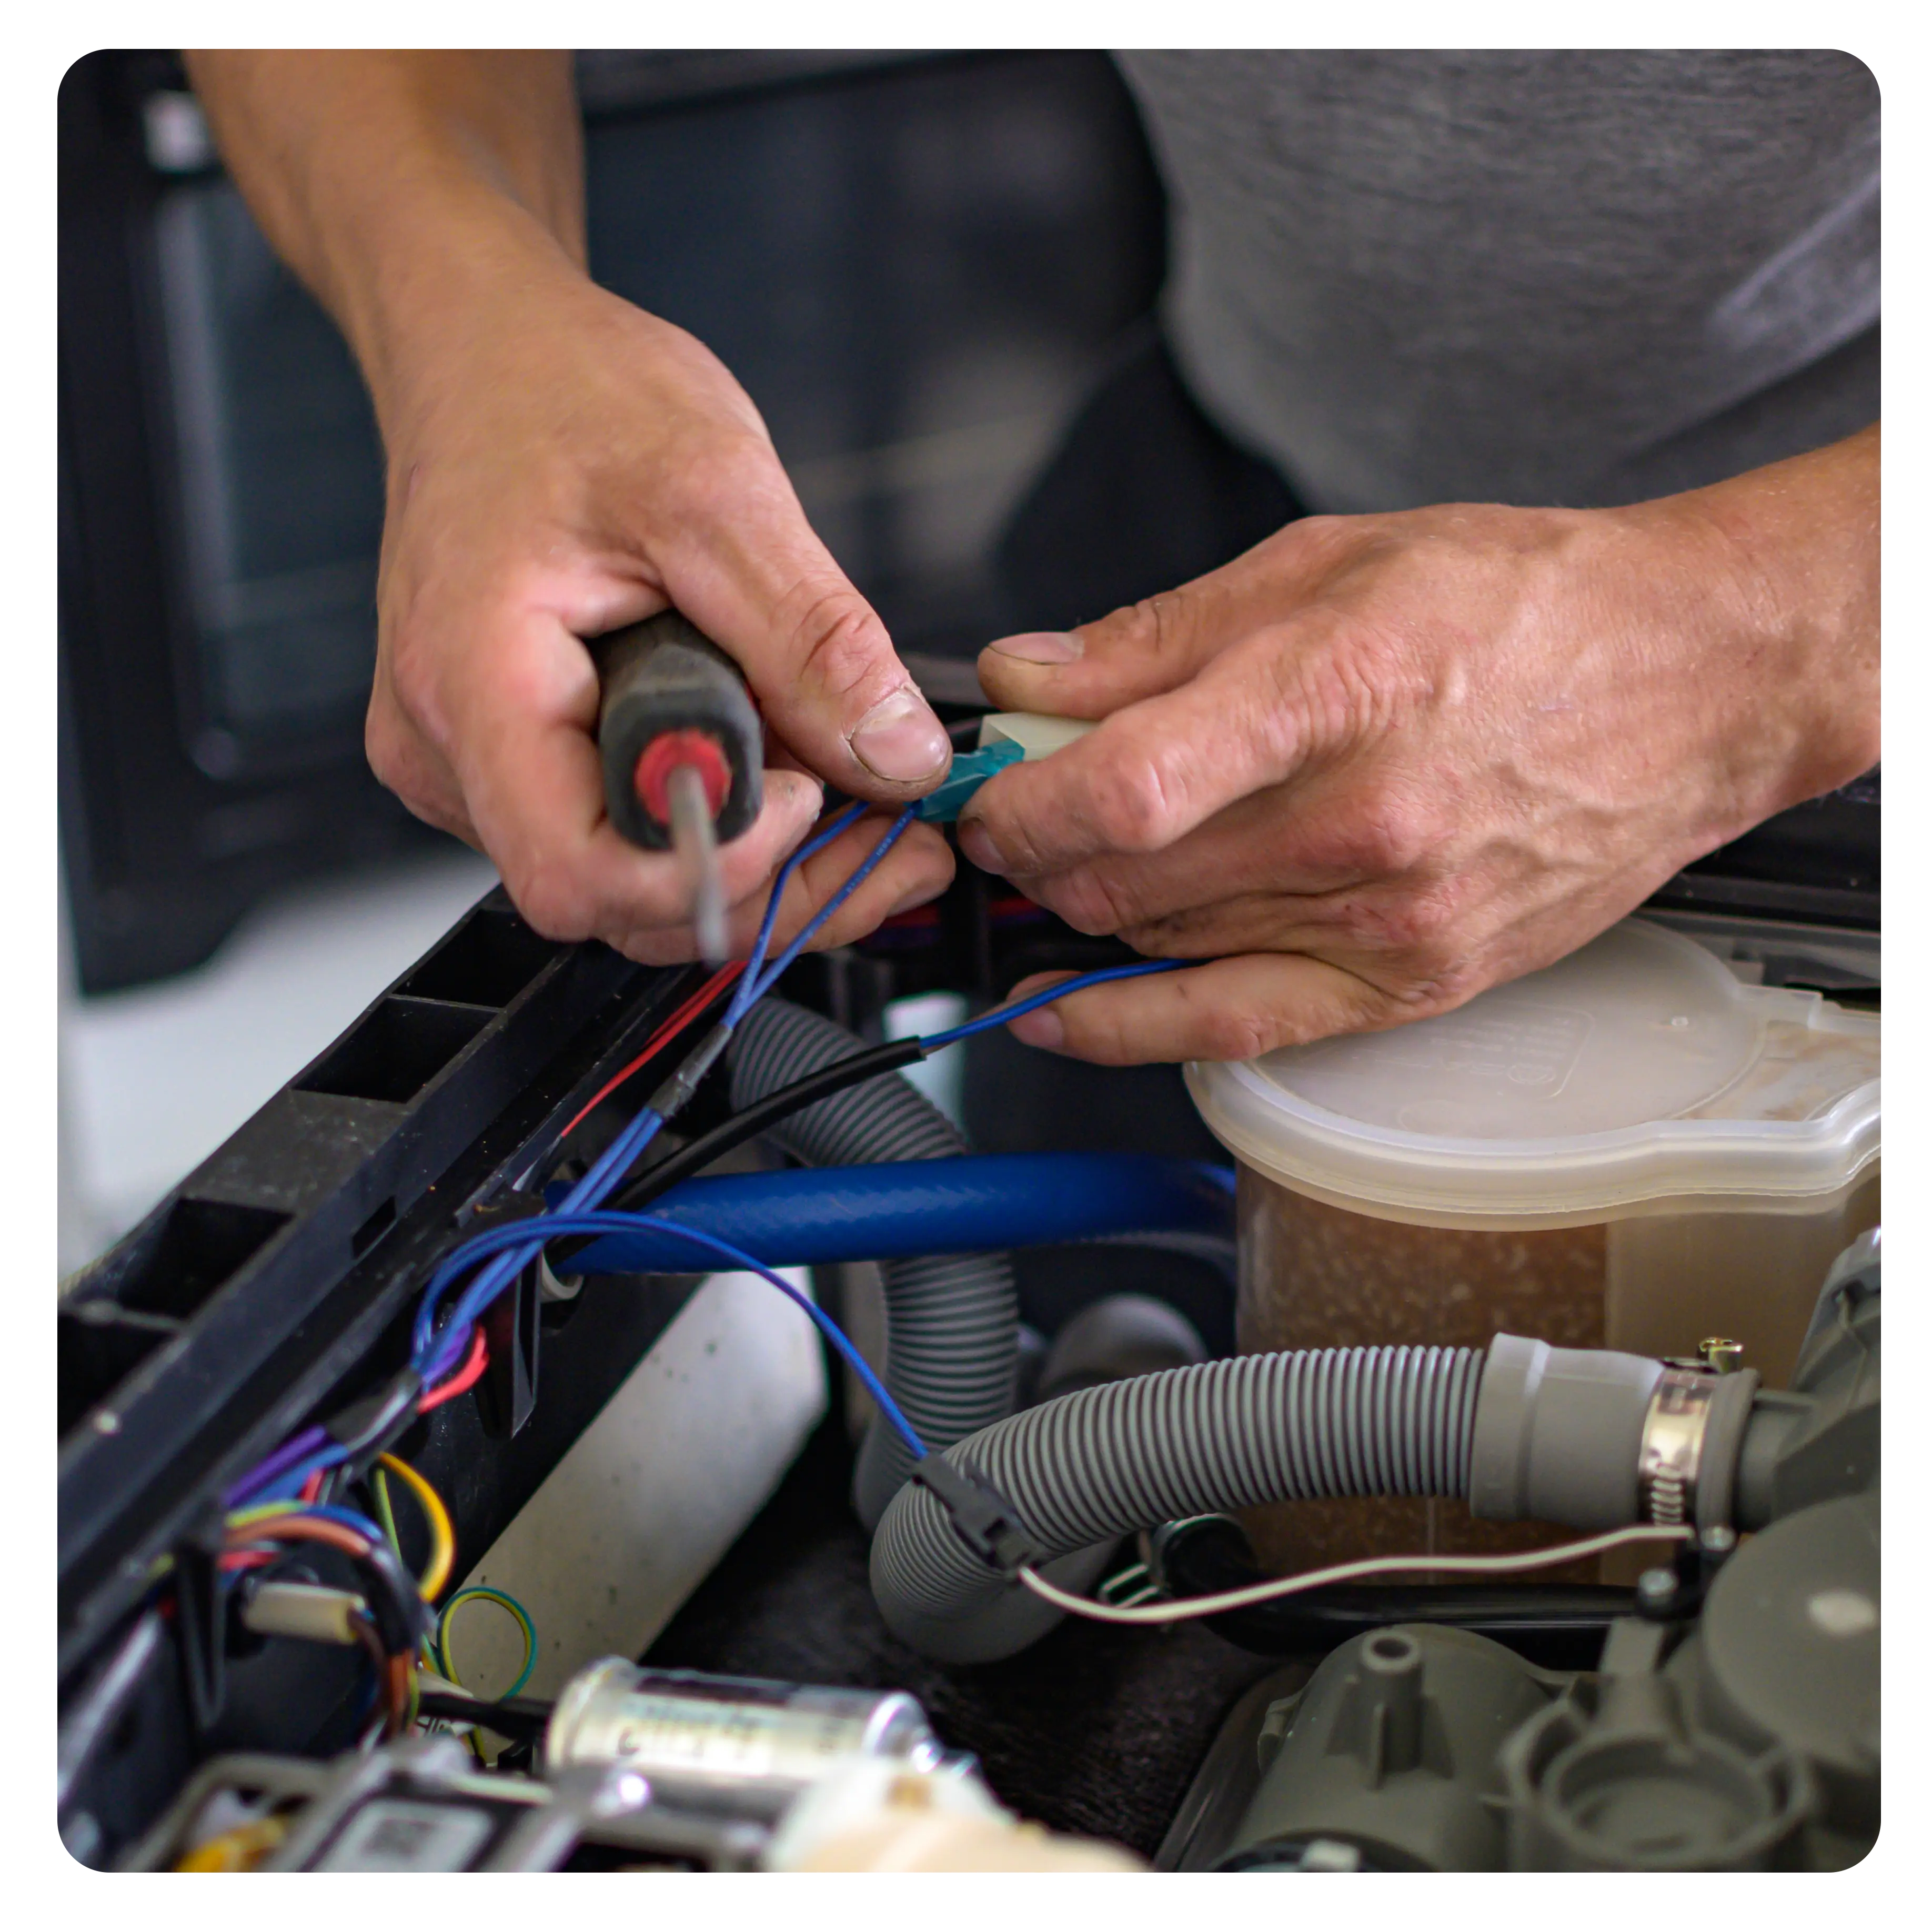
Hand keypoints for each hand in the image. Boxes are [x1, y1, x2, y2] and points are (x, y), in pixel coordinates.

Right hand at [186, 49, 955, 962]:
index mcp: (473, 690)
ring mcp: (478, 768)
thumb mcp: (717, 494)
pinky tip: (803, 773)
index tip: (816, 794)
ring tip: (871, 795)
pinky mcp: (522, 763)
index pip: (584, 877)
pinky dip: (729, 822)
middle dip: (778, 880)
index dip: (720, 865)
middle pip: (624, 904)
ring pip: (638, 884)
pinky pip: (632, 835)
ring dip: (768, 860)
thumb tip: (898, 758)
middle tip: (899, 826)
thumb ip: (810, 639)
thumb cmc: (562, 393)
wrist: (490, 351)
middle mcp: (452, 756)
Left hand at [960, 428, 1878, 1063]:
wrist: (1691, 680)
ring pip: (1161, 943)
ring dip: (1086, 908)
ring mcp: (1390, 922)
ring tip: (1070, 860)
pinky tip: (1062, 1014)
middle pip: (1125, 875)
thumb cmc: (1522, 605)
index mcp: (1336, 694)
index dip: (1018, 802)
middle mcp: (1361, 826)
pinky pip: (1235, 1030)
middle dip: (1035, 848)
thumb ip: (1159, 634)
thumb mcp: (1330, 561)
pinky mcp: (1414, 984)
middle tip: (1012, 811)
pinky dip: (1130, 1027)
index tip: (983, 788)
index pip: (1123, 787)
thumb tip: (1028, 678)